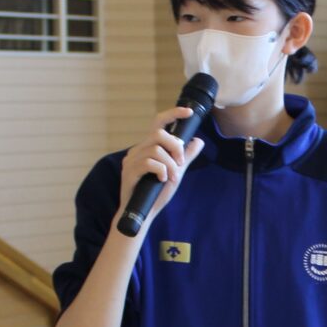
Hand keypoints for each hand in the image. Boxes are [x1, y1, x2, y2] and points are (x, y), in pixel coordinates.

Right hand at [113, 108, 204, 233]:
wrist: (142, 214)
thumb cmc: (156, 194)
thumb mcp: (175, 172)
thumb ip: (185, 157)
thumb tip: (198, 140)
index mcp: (148, 147)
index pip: (158, 123)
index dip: (173, 114)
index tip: (188, 112)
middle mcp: (137, 150)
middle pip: (159, 134)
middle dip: (175, 147)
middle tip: (180, 163)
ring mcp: (131, 160)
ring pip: (156, 149)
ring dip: (170, 164)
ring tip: (172, 177)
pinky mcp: (129, 172)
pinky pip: (149, 163)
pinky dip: (161, 170)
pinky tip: (162, 180)